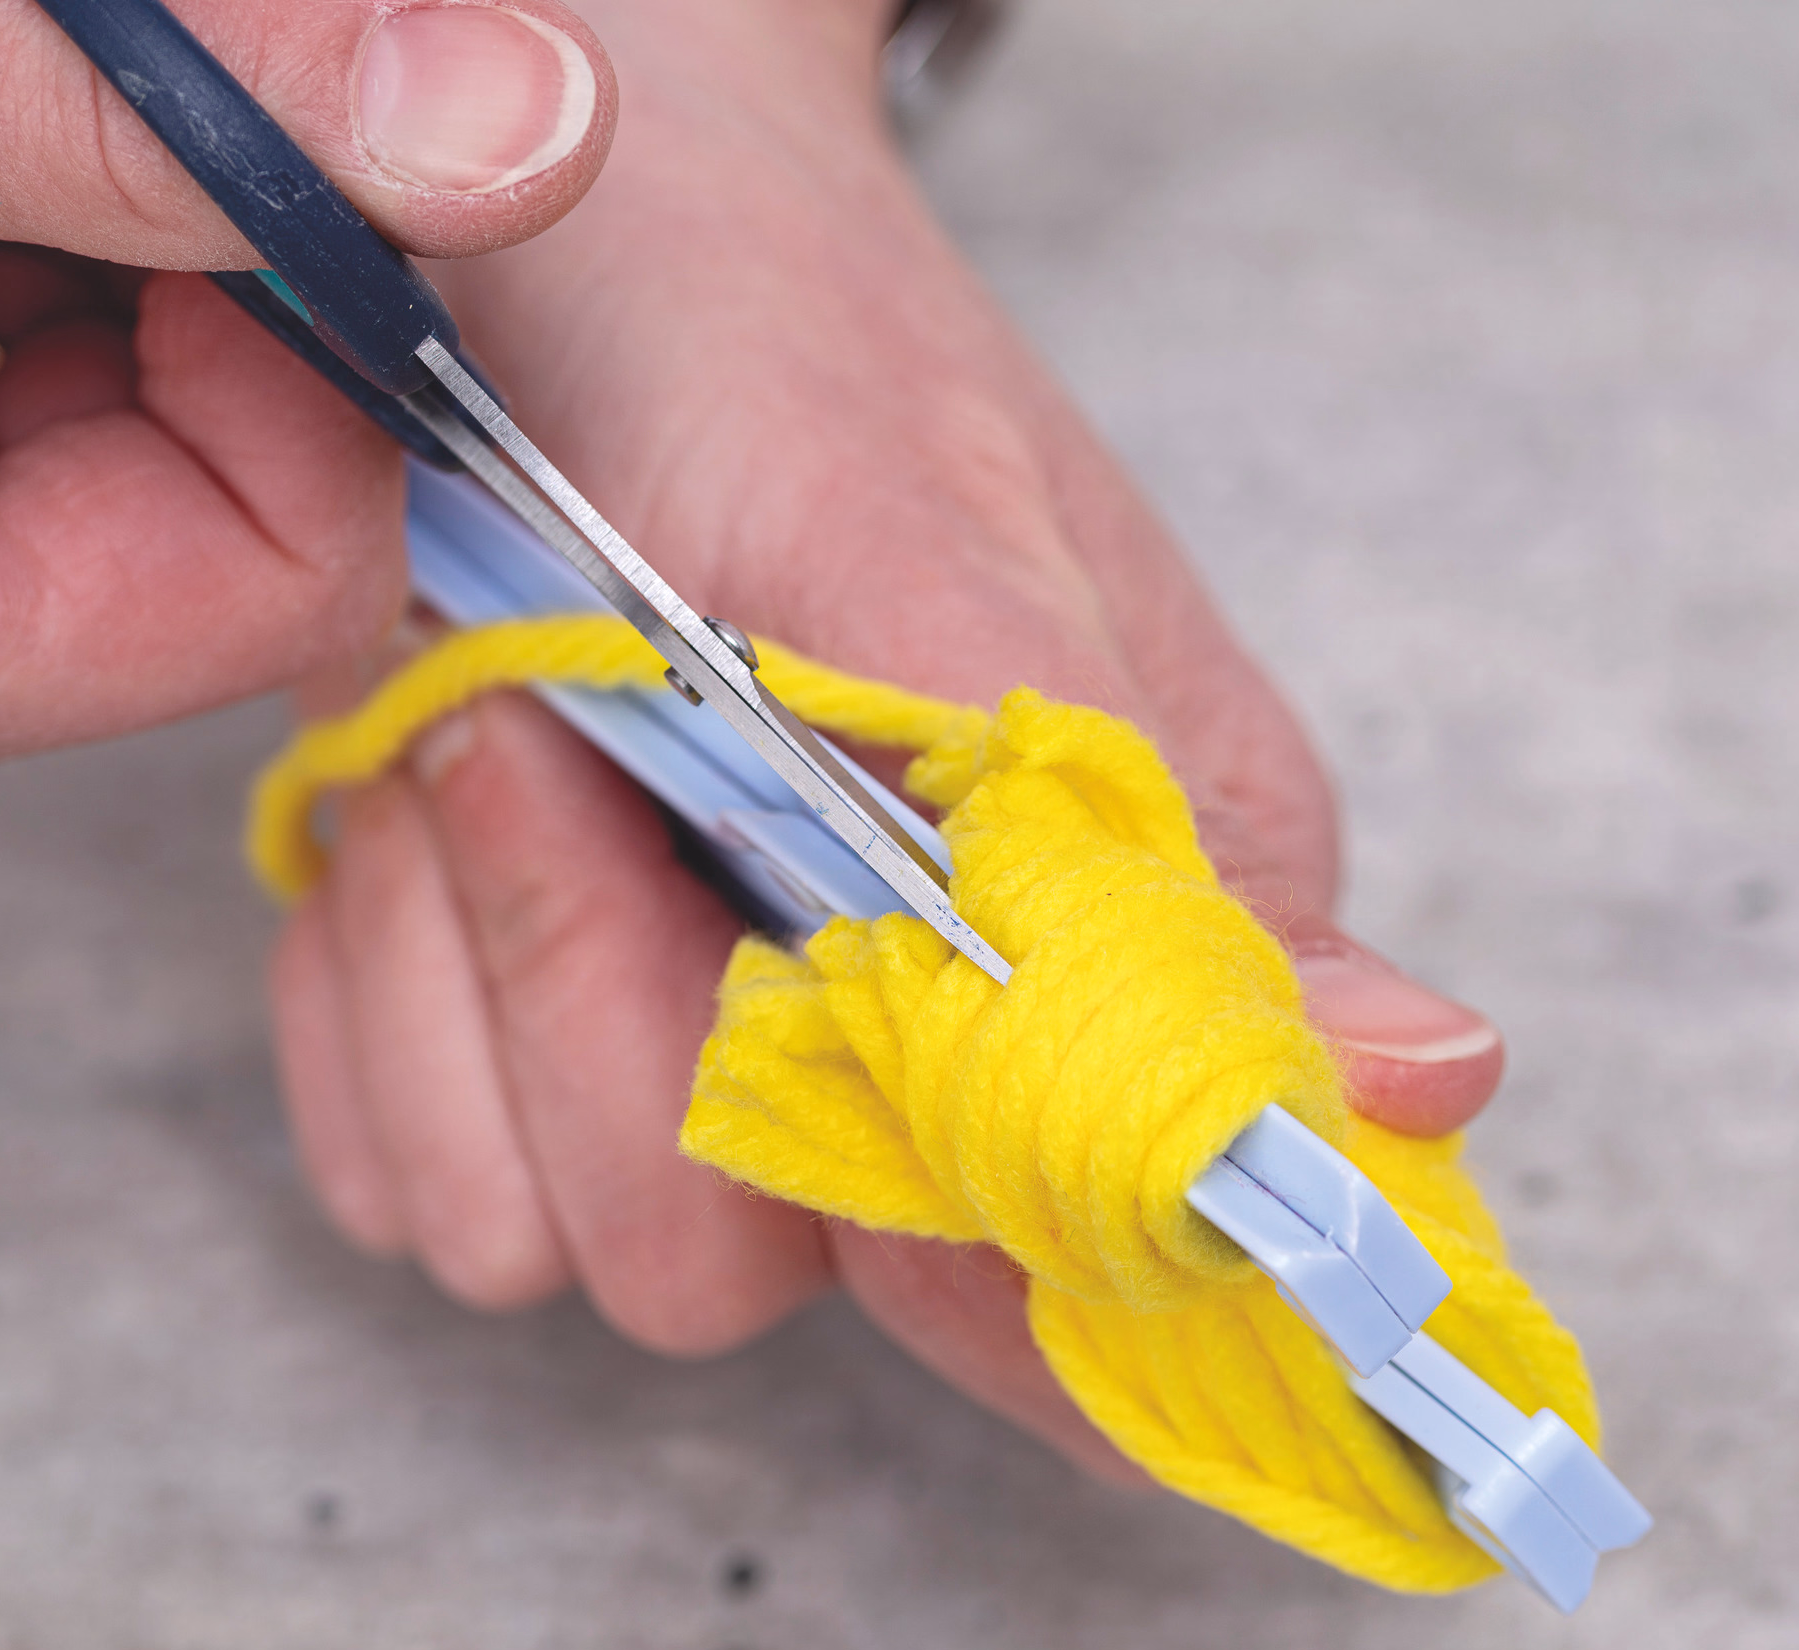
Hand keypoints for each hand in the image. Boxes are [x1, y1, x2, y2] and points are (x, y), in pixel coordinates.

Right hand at [0, 0, 612, 834]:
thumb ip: (164, 109)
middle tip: (93, 71)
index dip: (318, 358)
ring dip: (134, 195)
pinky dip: (60, 172)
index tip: (281, 152)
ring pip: (159, 388)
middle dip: (213, 259)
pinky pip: (68, 316)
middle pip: (225, 495)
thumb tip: (522, 130)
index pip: (258, 587)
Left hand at [270, 0, 1506, 1479]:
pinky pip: (394, 1166)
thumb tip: (1434, 1085)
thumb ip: (1122, 844)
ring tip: (469, 711)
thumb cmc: (744, 319)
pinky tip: (402, 794)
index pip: (1089, 1290)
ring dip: (456, 968)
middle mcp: (912, 1034)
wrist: (520, 210)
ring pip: (523, 1235)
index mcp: (1102, 936)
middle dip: (600, 1002)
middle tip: (562, 723)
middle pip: (726, 1274)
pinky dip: (363, 990)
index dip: (950, 1245)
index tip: (793, 999)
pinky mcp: (506, 1038)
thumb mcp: (925, 547)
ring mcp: (695, 1046)